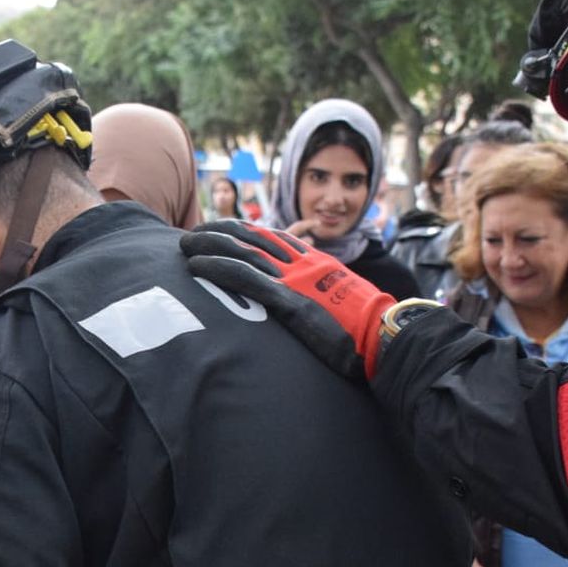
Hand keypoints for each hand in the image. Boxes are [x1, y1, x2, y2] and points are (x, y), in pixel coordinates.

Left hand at [179, 221, 398, 378]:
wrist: (383, 336)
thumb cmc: (366, 330)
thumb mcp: (340, 302)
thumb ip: (320, 296)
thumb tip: (307, 304)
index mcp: (316, 261)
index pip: (272, 237)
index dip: (242, 231)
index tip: (221, 230)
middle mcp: (302, 263)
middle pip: (252, 237)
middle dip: (218, 232)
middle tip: (193, 234)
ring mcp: (295, 280)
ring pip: (242, 252)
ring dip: (209, 246)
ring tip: (184, 245)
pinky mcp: (288, 300)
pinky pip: (245, 277)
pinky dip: (218, 269)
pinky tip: (196, 266)